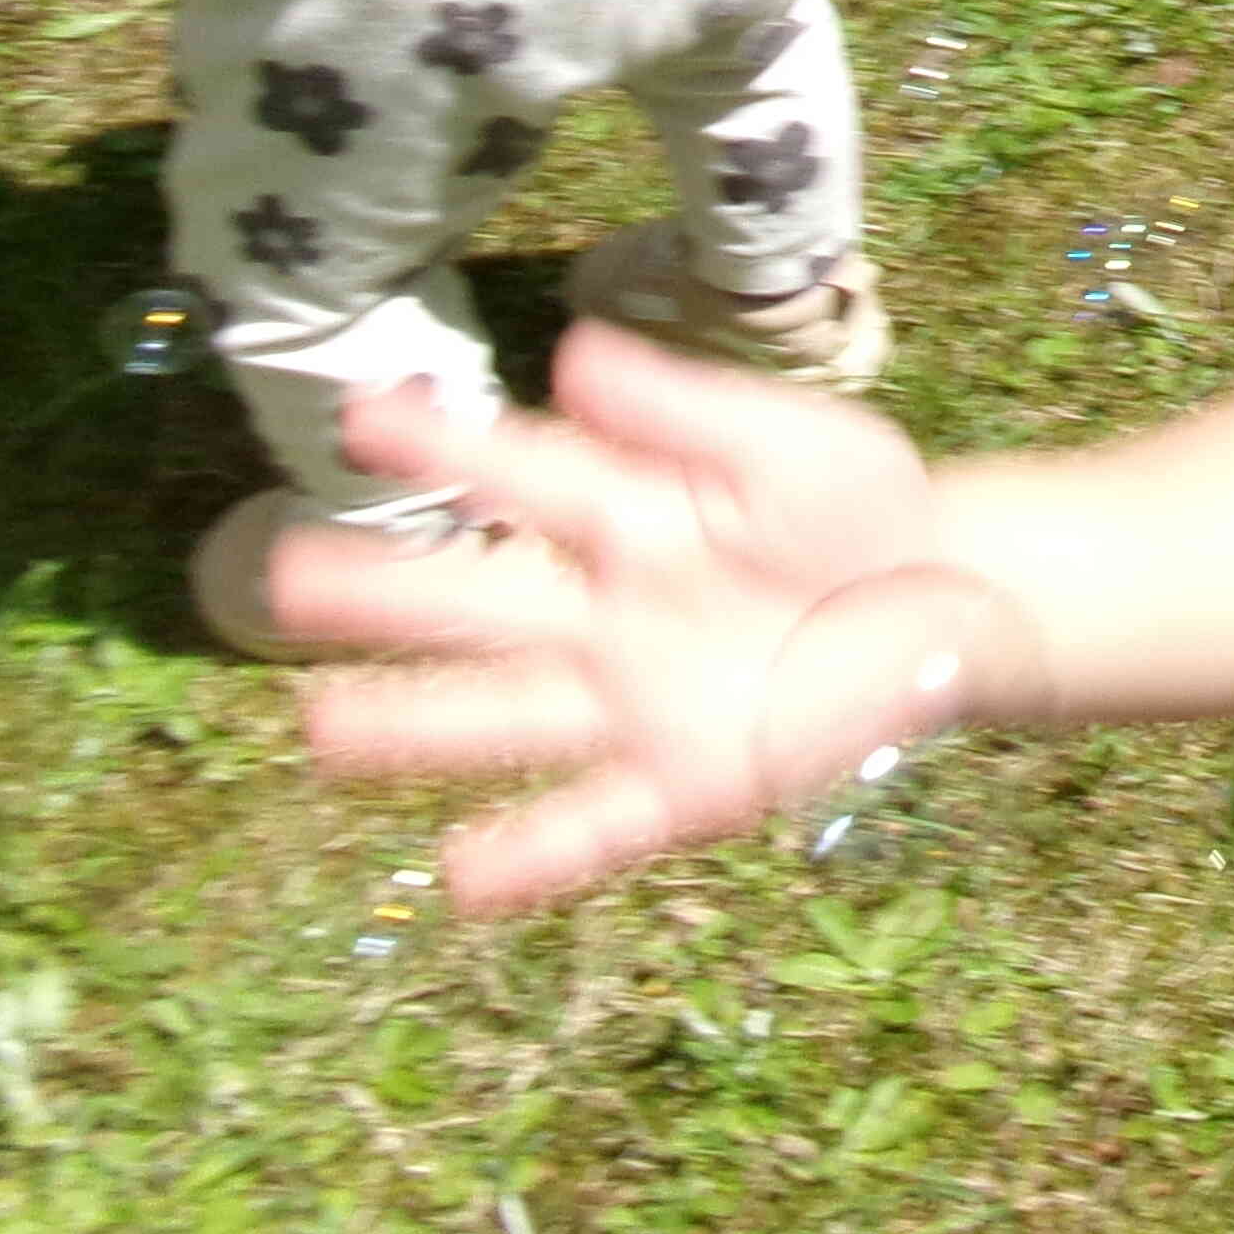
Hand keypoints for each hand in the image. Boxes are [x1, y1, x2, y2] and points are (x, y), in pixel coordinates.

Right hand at [285, 324, 1027, 912]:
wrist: (952, 600)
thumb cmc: (859, 506)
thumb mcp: (789, 441)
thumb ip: (685, 407)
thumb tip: (572, 356)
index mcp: (629, 512)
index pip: (523, 473)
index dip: (446, 445)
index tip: (359, 413)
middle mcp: (608, 609)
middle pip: (483, 600)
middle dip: (388, 590)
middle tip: (282, 578)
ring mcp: (637, 699)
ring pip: (509, 713)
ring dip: (420, 721)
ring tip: (322, 725)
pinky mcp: (688, 780)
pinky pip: (597, 822)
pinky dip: (533, 853)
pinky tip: (460, 876)